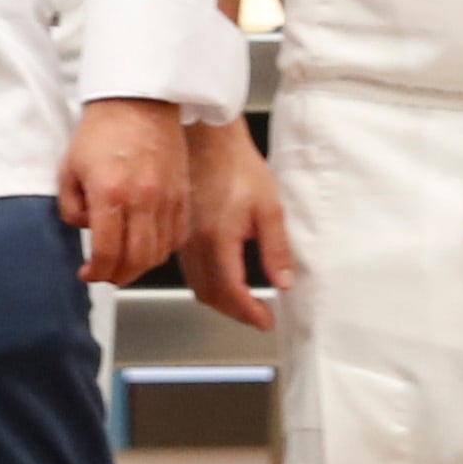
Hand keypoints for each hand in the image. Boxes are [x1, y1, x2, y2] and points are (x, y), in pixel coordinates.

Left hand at [57, 97, 185, 283]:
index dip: (96, 271)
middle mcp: (143, 199)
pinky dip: (162, 248)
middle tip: (105, 274)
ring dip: (140, 265)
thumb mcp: (68, 168)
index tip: (88, 273)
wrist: (139, 102)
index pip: (107, 251)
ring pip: (159, 252)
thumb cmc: (102, 131)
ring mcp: (168, 198)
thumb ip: (71, 206)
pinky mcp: (183, 195)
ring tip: (124, 262)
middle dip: (118, 275)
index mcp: (110, 193)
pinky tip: (147, 245)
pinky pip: (177, 236)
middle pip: (137, 259)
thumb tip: (87, 228)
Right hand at [178, 119, 297, 329]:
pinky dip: (207, 284)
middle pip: (210, 295)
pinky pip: (190, 270)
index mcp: (218, 239)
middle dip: (235, 312)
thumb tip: (282, 282)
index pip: (232, 290)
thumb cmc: (238, 168)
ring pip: (197, 285)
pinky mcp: (180, 233)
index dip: (249, 312)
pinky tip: (222, 279)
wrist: (207, 142)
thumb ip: (276, 249)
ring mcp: (183, 240)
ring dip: (220, 300)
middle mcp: (194, 245)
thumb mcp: (269, 208)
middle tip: (258, 316)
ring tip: (244, 303)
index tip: (266, 321)